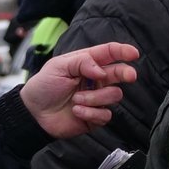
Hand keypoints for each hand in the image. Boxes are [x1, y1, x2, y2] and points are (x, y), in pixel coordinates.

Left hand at [21, 42, 139, 137]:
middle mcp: (95, 80)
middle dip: (126, 73)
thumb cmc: (44, 86)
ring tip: (76, 100)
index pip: (109, 54)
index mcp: (87, 63)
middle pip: (119, 73)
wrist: (34, 114)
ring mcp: (97, 98)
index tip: (134, 54)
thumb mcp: (59, 66)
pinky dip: (91, 113)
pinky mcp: (95, 116)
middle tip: (130, 76)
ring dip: (95, 98)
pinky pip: (105, 114)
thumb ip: (82, 62)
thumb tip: (102, 71)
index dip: (123, 51)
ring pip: (113, 95)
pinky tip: (76, 111)